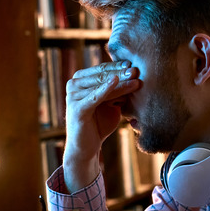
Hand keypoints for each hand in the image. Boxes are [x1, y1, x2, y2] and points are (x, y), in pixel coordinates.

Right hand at [63, 60, 140, 191]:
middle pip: (102, 76)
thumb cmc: (99, 123)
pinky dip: (104, 89)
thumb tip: (134, 74)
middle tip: (136, 70)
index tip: (134, 63)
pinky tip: (115, 81)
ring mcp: (73, 96)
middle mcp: (73, 85)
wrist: (87, 147)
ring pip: (101, 86)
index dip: (118, 66)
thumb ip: (117, 90)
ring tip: (135, 79)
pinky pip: (94, 97)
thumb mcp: (111, 103)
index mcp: (80, 80)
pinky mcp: (76, 108)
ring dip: (119, 82)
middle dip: (120, 73)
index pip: (102, 69)